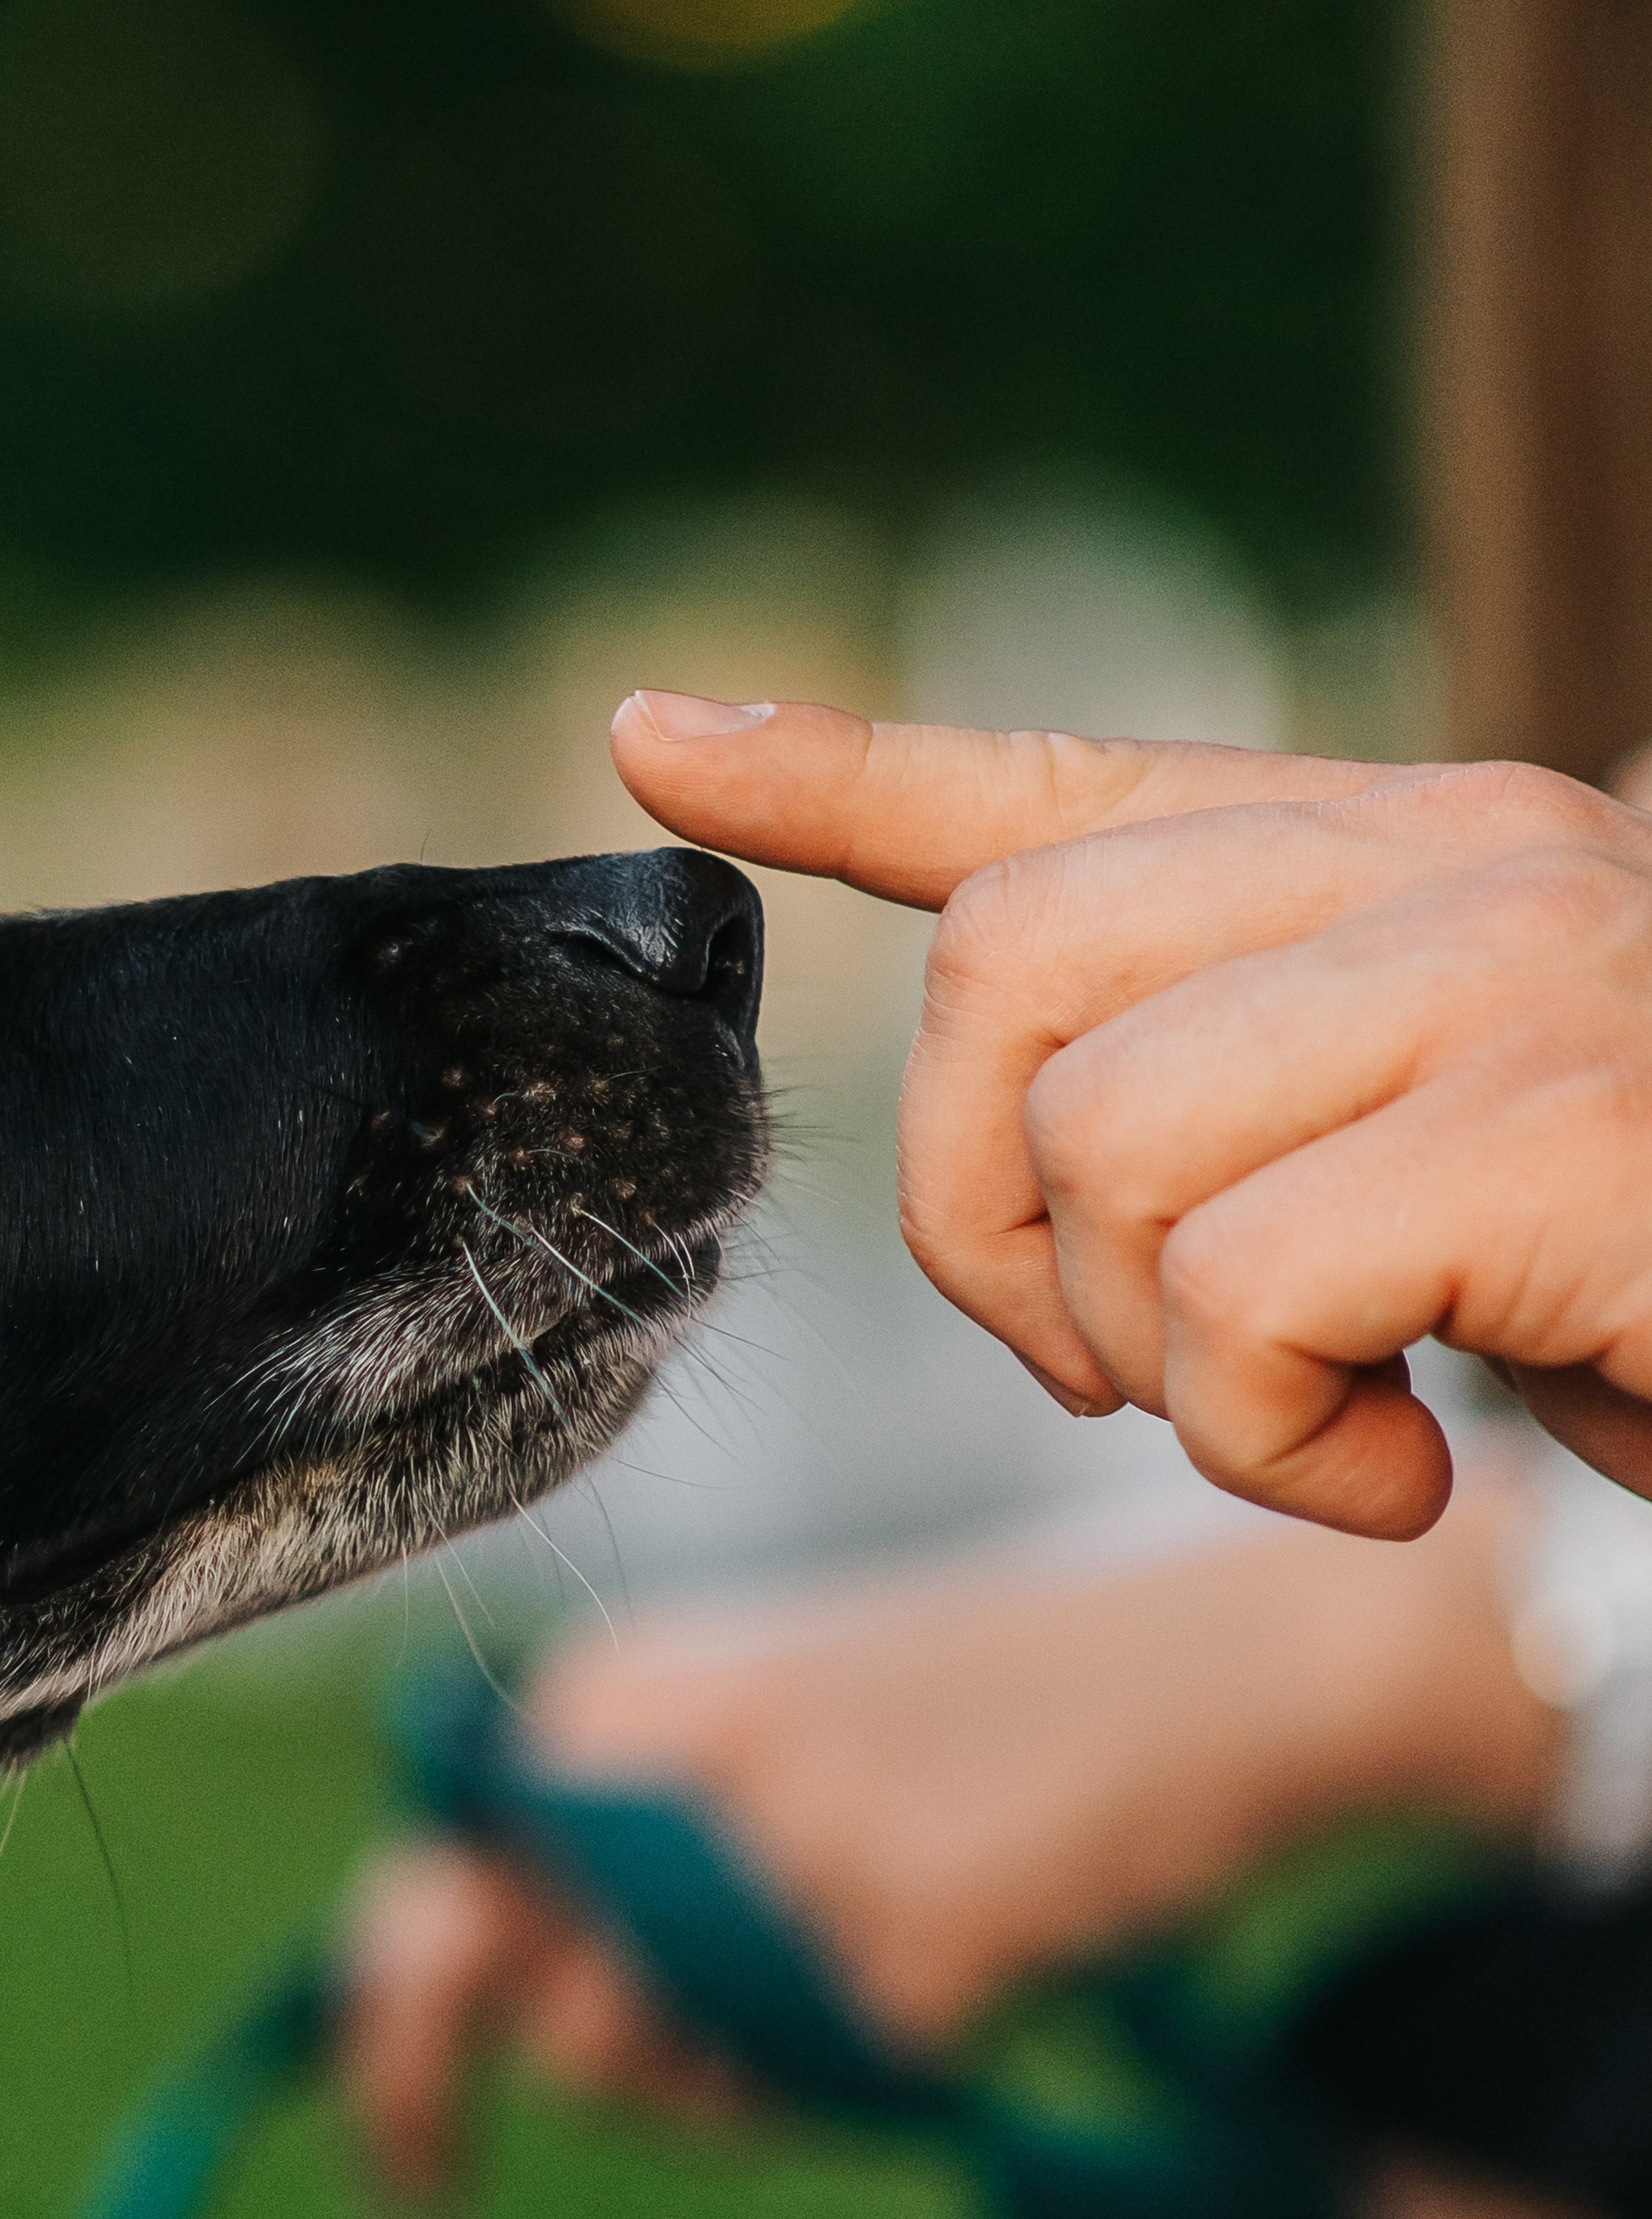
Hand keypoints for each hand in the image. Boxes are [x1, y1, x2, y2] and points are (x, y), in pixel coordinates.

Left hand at [340, 1475, 1551, 2197]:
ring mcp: (784, 1859)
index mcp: (609, 1699)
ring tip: (862, 1952)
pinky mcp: (906, 1945)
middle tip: (619, 2100)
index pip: (419, 1907)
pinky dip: (885, 2055)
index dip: (391, 2052)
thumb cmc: (970, 1703)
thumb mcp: (748, 1722)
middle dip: (583, 2077)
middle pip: (531, 2017)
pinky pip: (834, 2086)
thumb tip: (465, 1993)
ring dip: (746, 2073)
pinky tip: (957, 1949)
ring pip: (668, 2076)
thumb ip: (604, 1841)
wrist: (1199, 1672)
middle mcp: (665, 1769)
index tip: (417, 2168)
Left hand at [610, 695, 1651, 1535]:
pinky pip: (1237, 1295)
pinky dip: (1271, 1444)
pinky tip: (1407, 1476)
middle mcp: (1451, 857)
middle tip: (1133, 1364)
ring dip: (1155, 1365)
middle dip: (991, 1227)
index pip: (1058, 789)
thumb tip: (1042, 1138)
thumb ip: (1241, 1108)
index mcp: (1394, 854)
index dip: (841, 774)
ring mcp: (1513, 968)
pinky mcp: (1557, 1119)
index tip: (661, 742)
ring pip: (1103, 1147)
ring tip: (1315, 1422)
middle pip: (1004, 981)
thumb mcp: (1419, 1179)